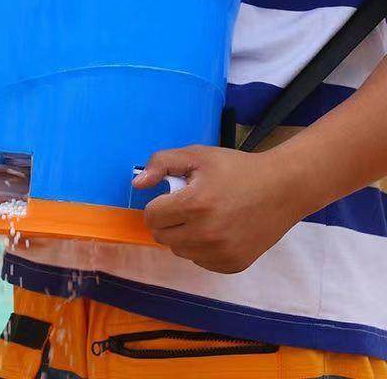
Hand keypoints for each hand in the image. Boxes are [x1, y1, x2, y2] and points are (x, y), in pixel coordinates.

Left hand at [132, 145, 309, 273]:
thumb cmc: (236, 169)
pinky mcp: (233, 265)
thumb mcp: (197, 156)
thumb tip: (137, 185)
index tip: (171, 197)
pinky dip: (201, 248)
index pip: (151, 217)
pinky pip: (200, 261)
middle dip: (167, 220)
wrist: (282, 189)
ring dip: (183, 235)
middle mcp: (206, 234)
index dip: (157, 204)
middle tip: (187, 206)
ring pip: (179, 250)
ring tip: (204, 216)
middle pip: (161, 236)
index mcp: (194, 205)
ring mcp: (221, 253)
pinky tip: (218, 230)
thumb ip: (161, 164)